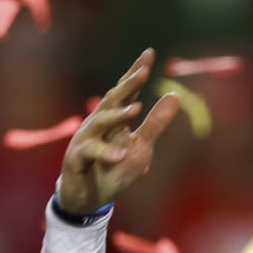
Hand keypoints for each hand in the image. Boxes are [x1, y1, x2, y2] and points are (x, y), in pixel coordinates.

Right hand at [57, 49, 180, 214]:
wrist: (87, 198)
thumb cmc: (113, 169)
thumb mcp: (141, 147)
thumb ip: (156, 123)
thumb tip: (175, 96)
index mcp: (113, 119)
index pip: (125, 91)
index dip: (136, 73)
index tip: (149, 53)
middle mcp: (97, 124)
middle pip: (111, 100)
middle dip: (127, 85)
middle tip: (143, 72)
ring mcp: (84, 139)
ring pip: (99, 123)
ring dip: (118, 116)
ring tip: (137, 109)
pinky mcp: (76, 159)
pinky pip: (91, 153)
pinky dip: (107, 153)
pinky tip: (121, 154)